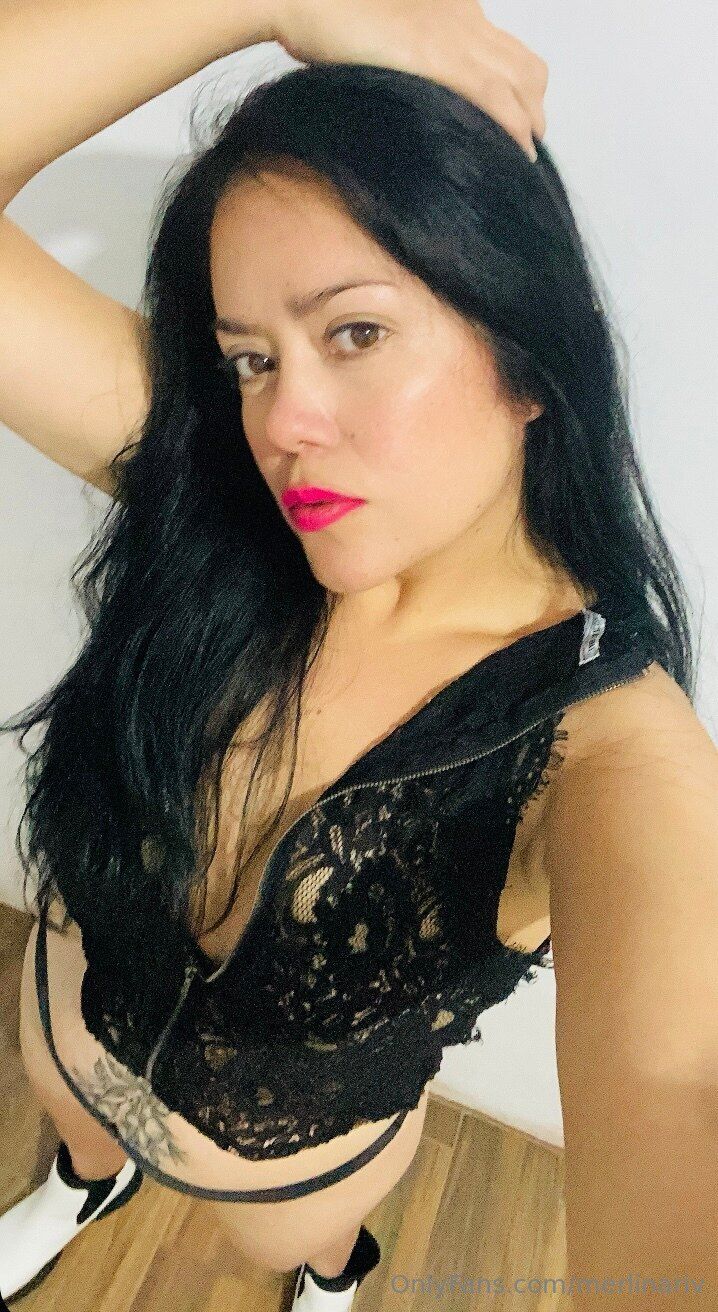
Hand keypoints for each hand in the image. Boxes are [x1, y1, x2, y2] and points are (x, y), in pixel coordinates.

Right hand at [273, 0, 546, 160]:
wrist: (305, 1)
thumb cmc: (331, 24)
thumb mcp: (387, 41)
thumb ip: (412, 60)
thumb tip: (414, 96)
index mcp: (456, 9)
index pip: (511, 52)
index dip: (523, 90)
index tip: (518, 122)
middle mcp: (466, 19)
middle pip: (527, 68)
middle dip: (534, 111)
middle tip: (525, 148)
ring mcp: (456, 38)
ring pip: (522, 84)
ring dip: (529, 124)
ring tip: (522, 157)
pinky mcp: (441, 60)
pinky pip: (497, 99)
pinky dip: (513, 130)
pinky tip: (516, 155)